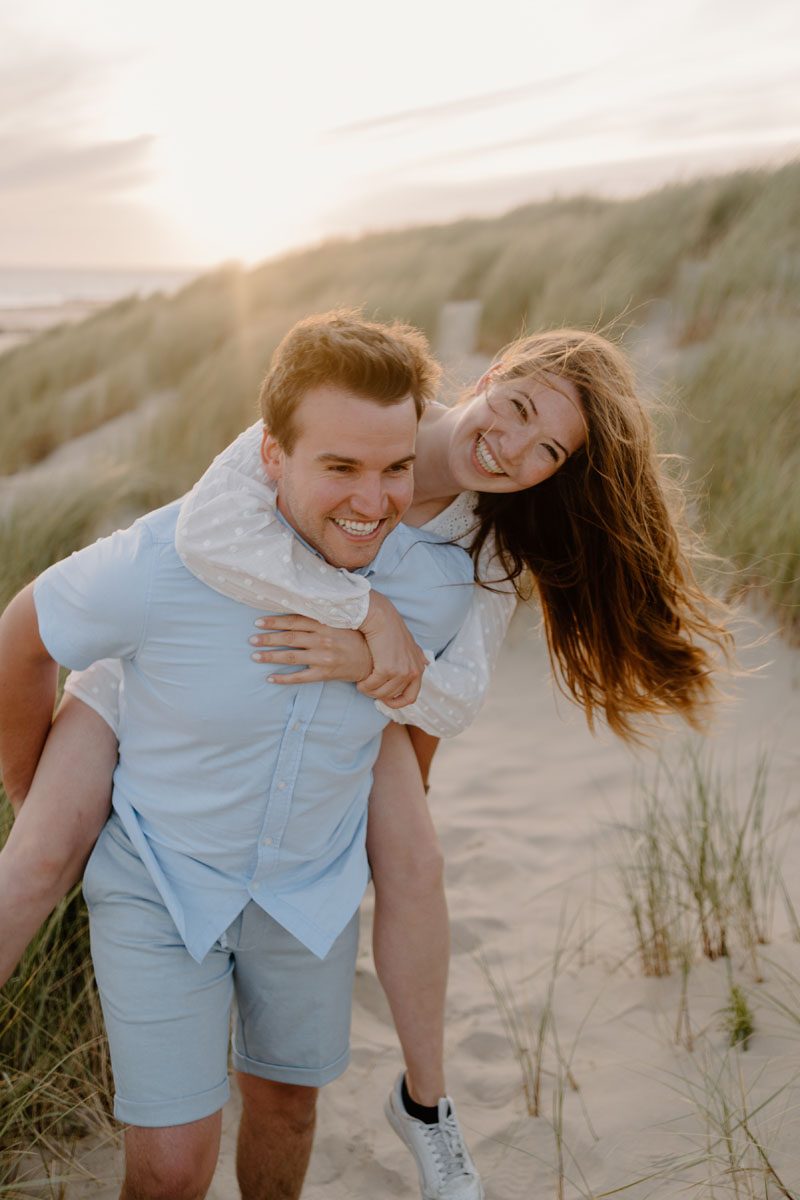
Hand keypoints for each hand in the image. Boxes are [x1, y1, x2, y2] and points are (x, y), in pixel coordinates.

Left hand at [250, 616, 371, 684]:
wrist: (374, 659)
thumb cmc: (356, 638)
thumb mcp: (341, 622)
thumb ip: (321, 617)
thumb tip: (299, 608)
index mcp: (325, 624)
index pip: (294, 621)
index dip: (275, 621)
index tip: (258, 622)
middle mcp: (323, 640)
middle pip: (289, 638)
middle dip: (268, 639)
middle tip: (251, 639)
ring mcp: (324, 658)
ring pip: (291, 657)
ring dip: (271, 656)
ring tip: (255, 656)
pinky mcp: (326, 673)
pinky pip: (300, 677)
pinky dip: (284, 678)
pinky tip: (270, 678)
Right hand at [355, 592, 426, 707]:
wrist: (381, 617)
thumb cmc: (392, 628)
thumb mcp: (410, 643)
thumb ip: (418, 655)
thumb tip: (426, 663)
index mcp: (418, 668)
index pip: (411, 696)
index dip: (397, 703)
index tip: (384, 702)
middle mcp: (412, 672)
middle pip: (392, 695)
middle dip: (377, 695)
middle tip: (367, 687)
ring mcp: (401, 671)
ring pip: (381, 693)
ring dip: (369, 691)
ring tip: (362, 684)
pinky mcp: (387, 669)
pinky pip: (372, 685)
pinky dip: (363, 686)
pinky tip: (359, 680)